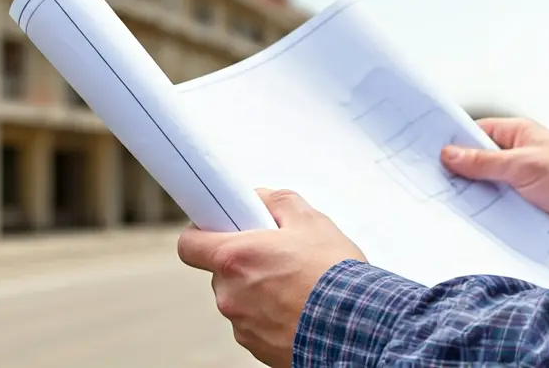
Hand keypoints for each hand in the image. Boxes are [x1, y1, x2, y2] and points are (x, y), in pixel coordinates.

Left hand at [176, 189, 365, 367]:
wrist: (358, 328)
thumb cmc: (334, 276)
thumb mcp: (311, 222)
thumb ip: (278, 202)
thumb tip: (261, 199)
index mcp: (234, 258)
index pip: (189, 245)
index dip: (201, 234)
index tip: (218, 229)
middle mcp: (230, 295)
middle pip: (220, 272)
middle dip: (244, 263)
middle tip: (276, 256)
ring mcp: (242, 325)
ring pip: (240, 299)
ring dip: (259, 291)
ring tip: (297, 286)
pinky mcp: (258, 348)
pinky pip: (255, 324)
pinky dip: (272, 316)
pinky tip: (300, 309)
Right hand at [441, 117, 548, 237]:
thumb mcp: (519, 166)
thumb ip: (482, 162)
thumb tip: (447, 154)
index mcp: (517, 134)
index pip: (476, 133)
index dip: (455, 142)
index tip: (431, 153)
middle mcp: (518, 153)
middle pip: (479, 160)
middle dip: (461, 171)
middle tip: (433, 180)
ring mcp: (521, 178)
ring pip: (488, 183)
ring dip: (475, 192)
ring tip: (447, 201)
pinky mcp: (526, 201)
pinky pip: (499, 202)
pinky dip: (488, 208)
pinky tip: (471, 216)